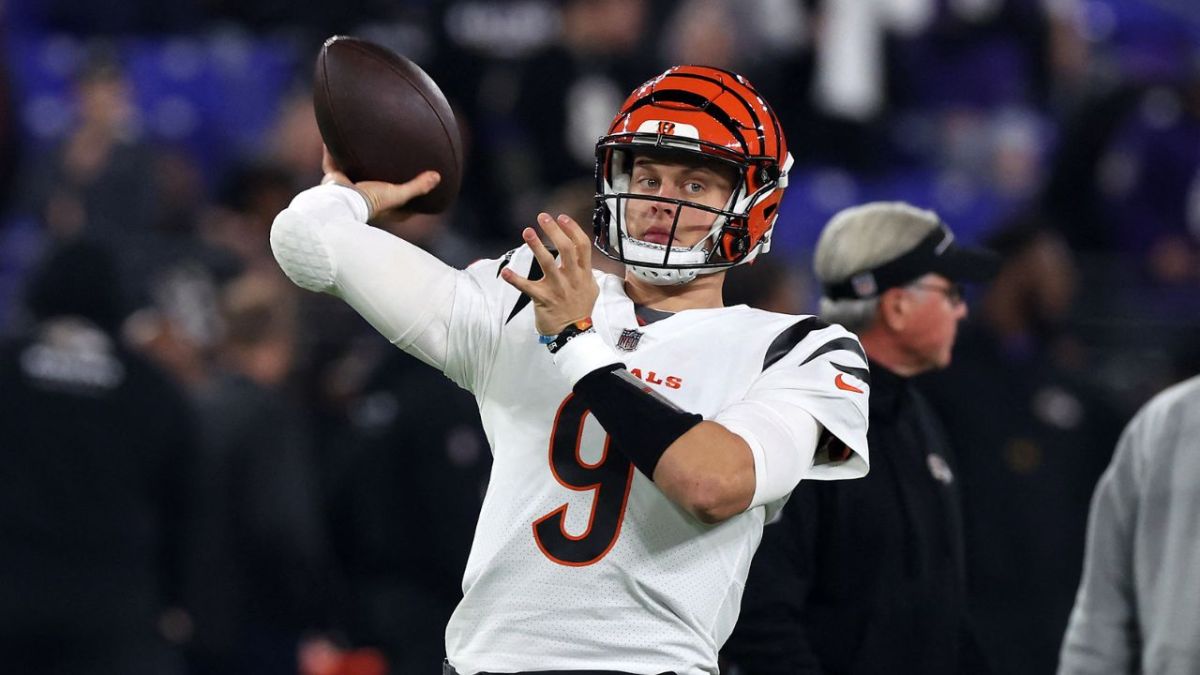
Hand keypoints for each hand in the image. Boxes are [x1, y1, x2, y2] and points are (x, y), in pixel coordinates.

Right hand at [320, 146, 439, 219]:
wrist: (344, 201)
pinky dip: (331, 151)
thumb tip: (437, 176)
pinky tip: (333, 137)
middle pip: (372, 184)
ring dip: (353, 161)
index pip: (396, 203)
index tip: (415, 185)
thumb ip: (418, 186)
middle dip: (378, 175)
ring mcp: (346, 188)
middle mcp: (362, 198)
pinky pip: (331, 162)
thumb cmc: (373, 201)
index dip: (406, 198)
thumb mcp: (399, 194)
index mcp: (379, 206)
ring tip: (359, 146)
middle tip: (386, 162)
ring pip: (350, 172)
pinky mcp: (333, 180)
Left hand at [501, 213, 598, 335]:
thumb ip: (587, 272)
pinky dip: (515, 279)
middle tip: (542, 217)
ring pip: (547, 262)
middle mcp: (572, 277)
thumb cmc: (581, 309)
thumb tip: (585, 260)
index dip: (573, 229)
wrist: (573, 333)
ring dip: (536, 245)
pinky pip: (527, 287)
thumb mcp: (591, 289)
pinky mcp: (543, 298)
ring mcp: (557, 288)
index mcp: (583, 273)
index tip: (562, 218)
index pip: (582, 245)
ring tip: (527, 231)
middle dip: (554, 230)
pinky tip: (506, 272)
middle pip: (566, 248)